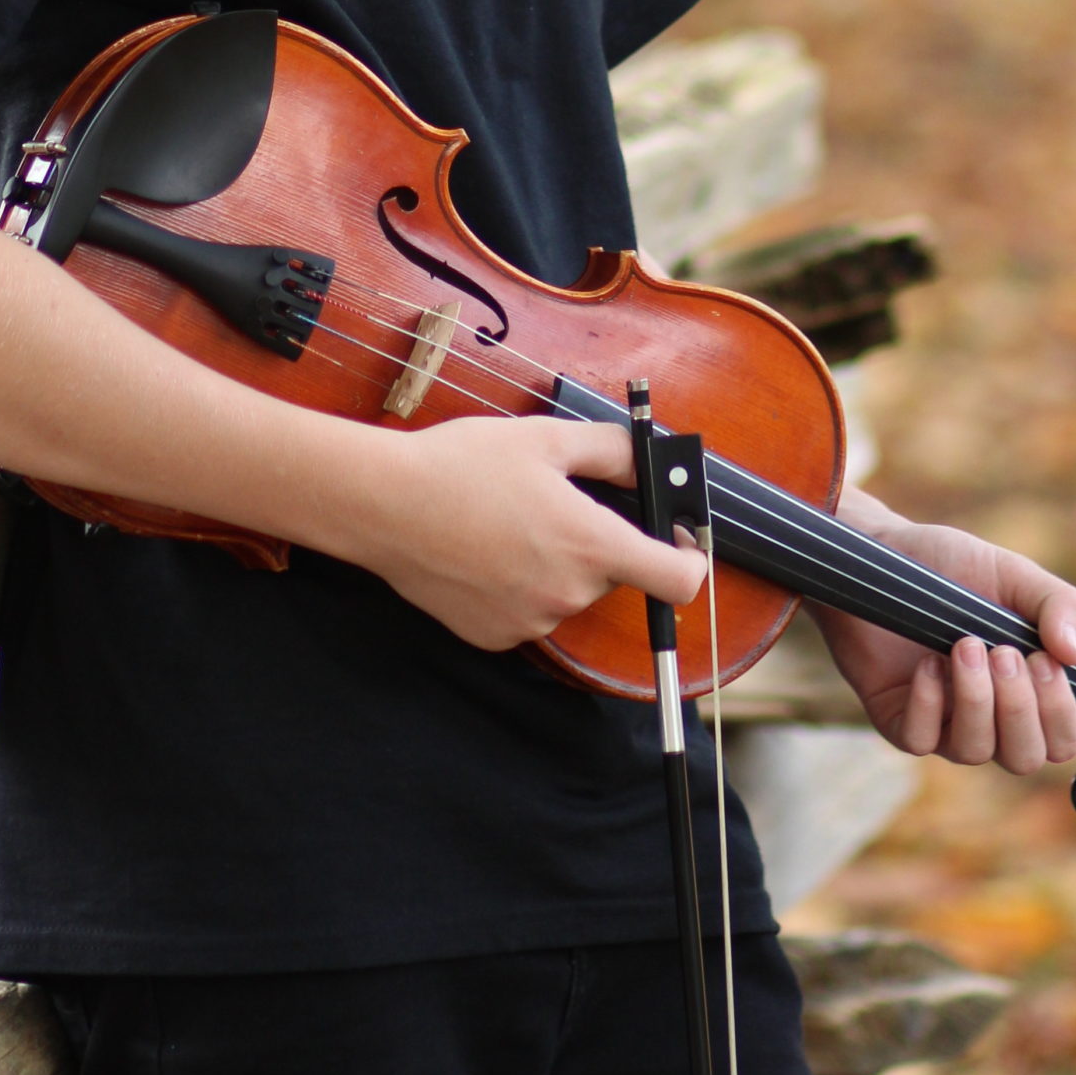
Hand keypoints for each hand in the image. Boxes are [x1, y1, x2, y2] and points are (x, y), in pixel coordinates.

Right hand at [355, 417, 705, 651]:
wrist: (386, 506)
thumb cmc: (463, 465)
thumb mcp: (545, 437)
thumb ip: (611, 449)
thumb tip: (647, 457)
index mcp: (591, 545)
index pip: (679, 580)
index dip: (689, 559)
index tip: (677, 540)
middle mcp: (569, 593)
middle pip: (613, 574)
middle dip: (596, 541)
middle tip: (553, 502)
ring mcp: (531, 621)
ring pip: (568, 591)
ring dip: (553, 562)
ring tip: (506, 522)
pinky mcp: (496, 637)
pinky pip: (528, 610)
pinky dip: (518, 585)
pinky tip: (484, 551)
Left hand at [810, 487, 1075, 774]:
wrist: (886, 553)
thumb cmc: (953, 568)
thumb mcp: (1013, 574)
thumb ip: (1058, 604)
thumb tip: (1073, 655)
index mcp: (1026, 690)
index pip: (1061, 740)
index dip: (1059, 712)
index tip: (1042, 660)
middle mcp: (989, 717)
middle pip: (1025, 758)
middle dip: (1018, 708)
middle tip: (1001, 653)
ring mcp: (943, 723)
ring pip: (975, 751)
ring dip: (975, 699)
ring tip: (963, 646)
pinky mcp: (899, 720)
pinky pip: (921, 740)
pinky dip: (928, 702)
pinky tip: (927, 663)